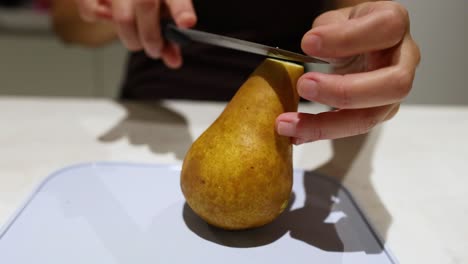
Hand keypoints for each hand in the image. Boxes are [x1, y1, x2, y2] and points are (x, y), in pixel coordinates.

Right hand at [74, 0, 196, 67]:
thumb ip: (170, 36)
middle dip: (152, 37)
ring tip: (136, 41)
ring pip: (122, 17)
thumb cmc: (150, 2)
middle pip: (146, 6)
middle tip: (154, 50)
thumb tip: (173, 61)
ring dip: (131, 39)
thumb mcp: (164, 13)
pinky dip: (96, 18)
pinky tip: (106, 17)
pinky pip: (90, 10)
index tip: (187, 23)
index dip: (181, 10)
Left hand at [276, 1, 419, 143]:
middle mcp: (404, 60)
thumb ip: (327, 31)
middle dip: (344, 91)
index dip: (347, 38)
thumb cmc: (350, 28)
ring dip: (326, 124)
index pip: (387, 28)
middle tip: (304, 86)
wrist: (358, 42)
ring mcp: (392, 92)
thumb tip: (313, 47)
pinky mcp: (376, 112)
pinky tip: (296, 133)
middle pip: (393, 84)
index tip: (308, 43)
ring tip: (290, 123)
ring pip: (370, 117)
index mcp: (395, 25)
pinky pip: (350, 128)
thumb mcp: (336, 19)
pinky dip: (320, 132)